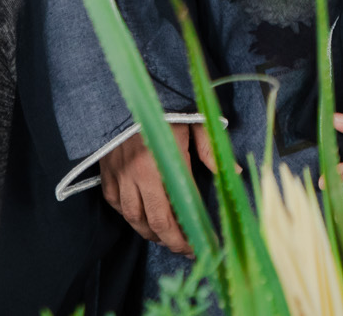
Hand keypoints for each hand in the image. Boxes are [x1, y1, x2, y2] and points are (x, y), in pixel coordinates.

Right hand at [101, 121, 224, 255]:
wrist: (127, 93)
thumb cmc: (166, 108)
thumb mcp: (194, 123)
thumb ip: (211, 150)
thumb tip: (236, 172)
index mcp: (161, 164)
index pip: (175, 211)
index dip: (186, 234)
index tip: (199, 245)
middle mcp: (137, 176)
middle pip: (154, 222)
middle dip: (171, 241)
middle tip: (186, 248)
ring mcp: (119, 178)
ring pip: (133, 218)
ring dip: (151, 232)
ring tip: (167, 237)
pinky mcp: (106, 176)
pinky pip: (117, 205)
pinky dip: (130, 216)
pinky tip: (142, 218)